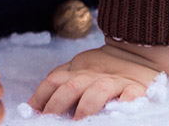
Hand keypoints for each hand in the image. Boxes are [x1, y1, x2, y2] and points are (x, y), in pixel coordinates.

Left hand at [28, 41, 168, 119]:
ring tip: (79, 122)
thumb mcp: (79, 69)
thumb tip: (35, 103)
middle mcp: (93, 75)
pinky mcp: (136, 88)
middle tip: (49, 120)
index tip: (32, 111)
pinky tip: (118, 111)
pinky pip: (130, 96)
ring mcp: (115, 81)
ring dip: (86, 107)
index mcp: (78, 70)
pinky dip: (124, 103)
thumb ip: (61, 81)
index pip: (55, 80)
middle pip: (71, 86)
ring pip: (97, 91)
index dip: (41, 95)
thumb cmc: (103, 68)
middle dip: (58, 104)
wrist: (136, 49)